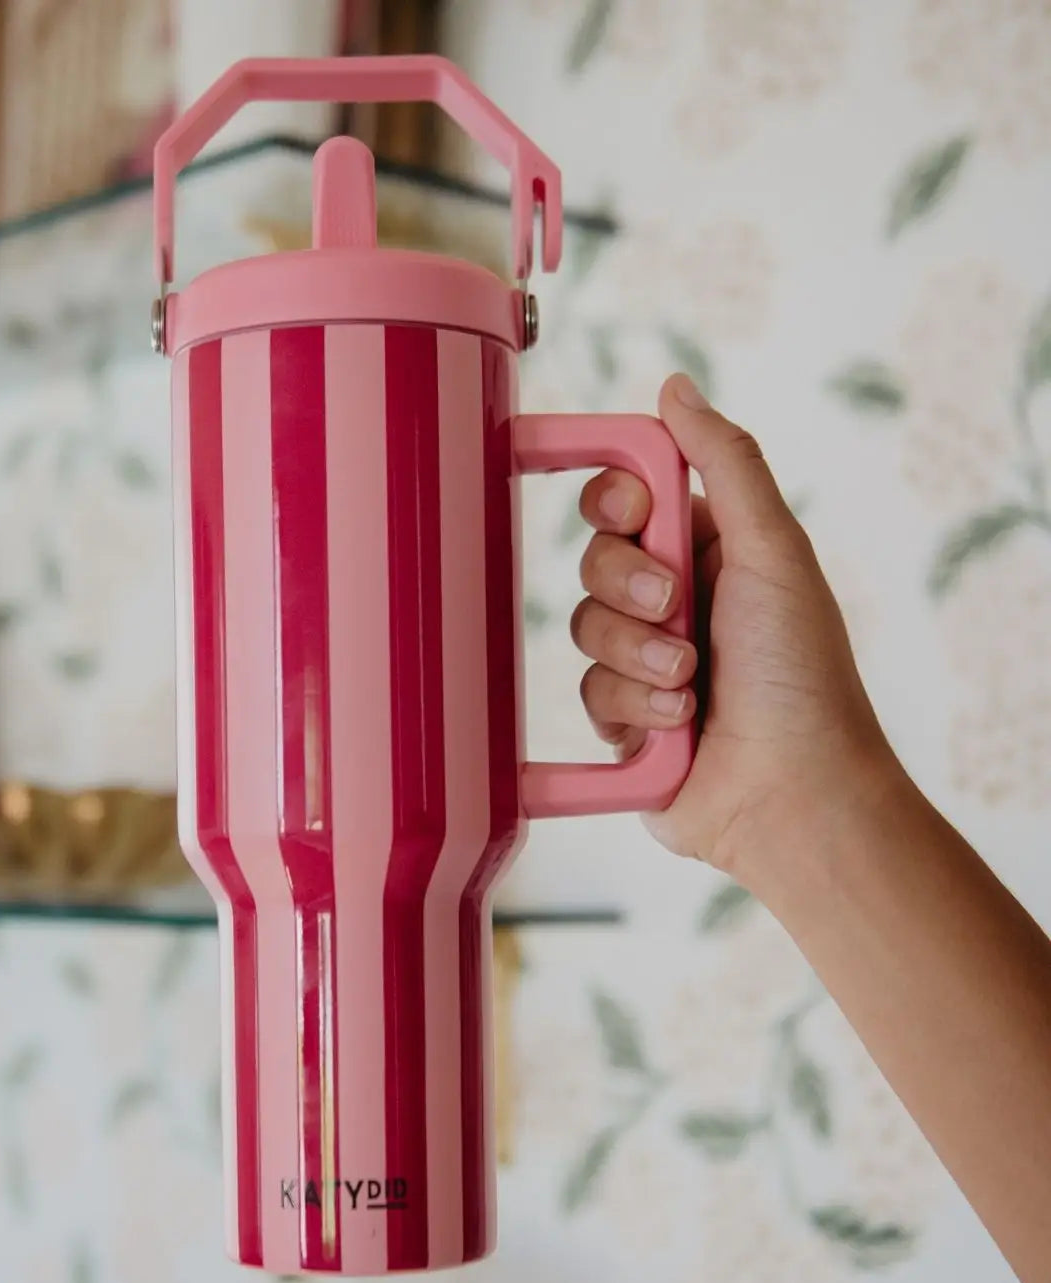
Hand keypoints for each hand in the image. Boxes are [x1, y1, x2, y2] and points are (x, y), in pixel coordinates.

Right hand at [572, 373, 898, 874]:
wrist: (793, 794)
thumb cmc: (801, 675)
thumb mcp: (774, 551)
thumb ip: (725, 461)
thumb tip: (673, 387)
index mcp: (710, 550)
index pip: (628, 499)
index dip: (616, 502)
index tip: (638, 516)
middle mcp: (672, 599)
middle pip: (594, 559)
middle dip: (632, 588)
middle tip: (678, 610)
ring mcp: (643, 660)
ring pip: (582, 627)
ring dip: (639, 656)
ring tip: (692, 685)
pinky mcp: (621, 718)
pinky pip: (587, 691)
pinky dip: (633, 707)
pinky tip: (677, 726)